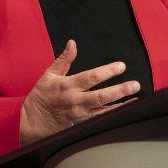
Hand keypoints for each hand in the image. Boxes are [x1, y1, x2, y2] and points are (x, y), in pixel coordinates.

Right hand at [19, 39, 139, 145]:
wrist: (31, 122)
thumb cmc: (41, 96)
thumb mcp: (49, 75)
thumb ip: (63, 59)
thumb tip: (72, 43)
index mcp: (67, 86)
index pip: (90, 77)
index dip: (107, 71)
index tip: (121, 66)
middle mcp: (75, 100)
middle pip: (100, 96)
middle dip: (119, 90)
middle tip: (135, 85)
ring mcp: (79, 114)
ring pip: (103, 110)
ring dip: (121, 105)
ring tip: (136, 99)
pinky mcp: (81, 124)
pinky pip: (100, 119)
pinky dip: (113, 115)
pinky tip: (126, 111)